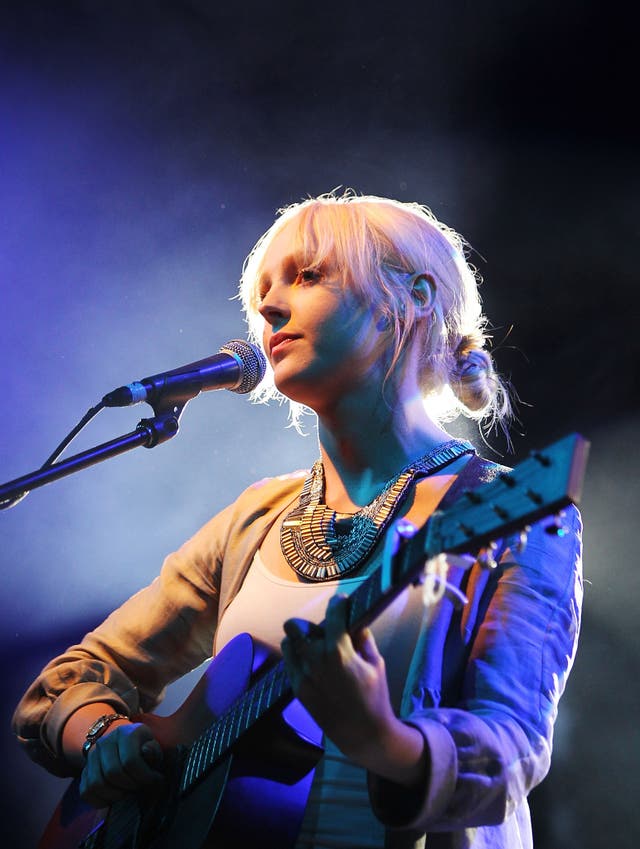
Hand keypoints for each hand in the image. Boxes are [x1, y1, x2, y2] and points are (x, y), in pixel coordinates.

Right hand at [80, 721, 163, 807]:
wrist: (122, 746)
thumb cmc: (142, 750)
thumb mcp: (153, 746)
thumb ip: (153, 751)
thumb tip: (146, 751)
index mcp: (125, 732)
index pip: (130, 760)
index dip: (144, 776)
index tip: (155, 780)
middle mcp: (104, 741)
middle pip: (113, 773)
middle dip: (130, 786)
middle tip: (140, 787)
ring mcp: (91, 756)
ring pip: (97, 784)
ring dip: (115, 795)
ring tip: (128, 792)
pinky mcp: (84, 771)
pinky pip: (86, 792)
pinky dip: (101, 801)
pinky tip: (115, 797)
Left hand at [281, 595, 426, 785]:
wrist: (363, 734)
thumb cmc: (375, 697)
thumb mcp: (376, 664)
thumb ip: (363, 639)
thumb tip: (355, 623)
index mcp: (339, 651)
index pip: (332, 614)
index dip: (337, 603)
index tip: (340, 602)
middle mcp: (316, 660)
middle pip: (295, 626)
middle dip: (308, 623)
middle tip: (322, 630)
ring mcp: (304, 675)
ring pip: (288, 643)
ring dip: (300, 640)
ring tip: (315, 647)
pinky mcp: (298, 689)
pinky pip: (290, 663)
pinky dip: (299, 658)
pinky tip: (313, 663)